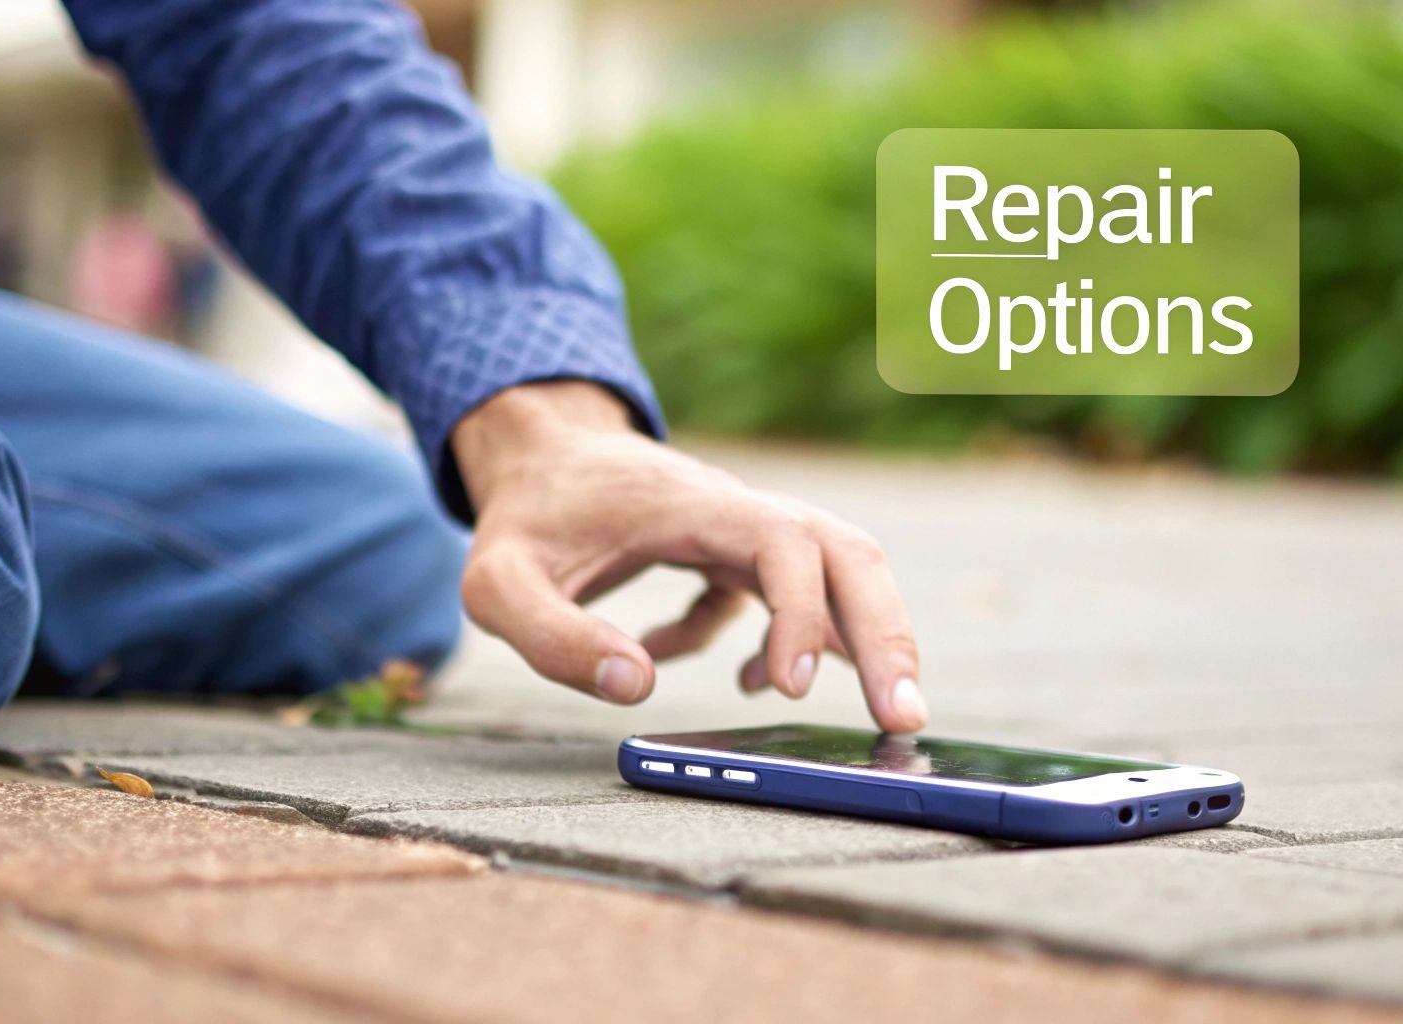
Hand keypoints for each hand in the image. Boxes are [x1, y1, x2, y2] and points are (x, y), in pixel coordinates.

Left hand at [450, 381, 927, 731]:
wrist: (539, 453)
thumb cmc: (523, 515)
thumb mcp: (498, 582)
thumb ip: (554, 636)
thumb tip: (636, 687)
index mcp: (692, 507)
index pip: (783, 545)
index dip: (801, 613)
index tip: (791, 690)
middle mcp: (738, 512)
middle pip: (847, 556)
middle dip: (885, 634)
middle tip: (904, 718)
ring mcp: (746, 532)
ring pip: (840, 574)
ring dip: (866, 640)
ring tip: (884, 714)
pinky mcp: (740, 555)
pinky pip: (792, 597)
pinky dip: (785, 643)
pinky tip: (743, 681)